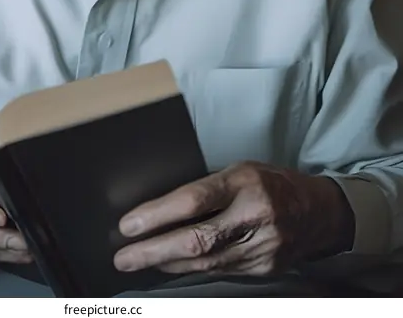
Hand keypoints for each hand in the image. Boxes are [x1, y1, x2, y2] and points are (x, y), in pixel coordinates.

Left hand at [114, 161, 354, 277]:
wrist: (319, 212)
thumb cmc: (272, 183)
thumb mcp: (240, 171)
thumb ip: (207, 189)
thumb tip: (161, 208)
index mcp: (246, 183)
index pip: (194, 200)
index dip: (157, 215)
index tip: (129, 225)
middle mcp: (254, 216)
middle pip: (196, 240)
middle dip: (154, 251)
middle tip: (124, 256)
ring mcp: (262, 248)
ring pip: (205, 263)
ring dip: (166, 264)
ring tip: (137, 261)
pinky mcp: (264, 270)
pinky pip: (219, 272)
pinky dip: (189, 270)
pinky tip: (169, 267)